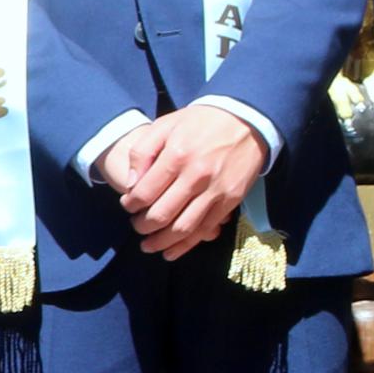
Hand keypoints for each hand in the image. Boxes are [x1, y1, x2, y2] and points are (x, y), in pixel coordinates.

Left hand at [114, 103, 271, 258]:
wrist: (246, 120)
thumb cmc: (201, 122)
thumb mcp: (166, 125)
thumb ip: (143, 152)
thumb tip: (130, 185)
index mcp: (177, 156)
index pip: (145, 193)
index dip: (131, 205)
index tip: (127, 206)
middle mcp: (196, 176)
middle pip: (162, 214)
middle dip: (143, 226)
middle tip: (136, 226)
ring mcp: (216, 191)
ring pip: (184, 228)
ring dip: (162, 242)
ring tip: (148, 246)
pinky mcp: (230, 201)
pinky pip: (206, 229)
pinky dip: (187, 245)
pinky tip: (171, 251)